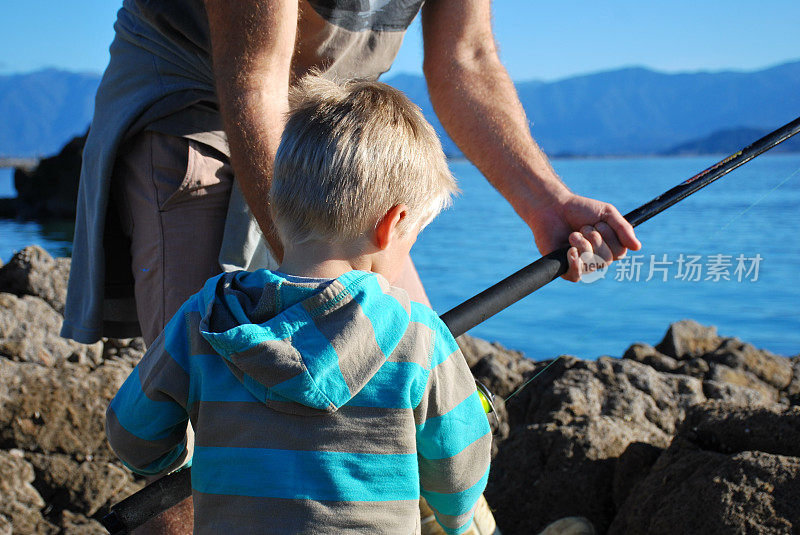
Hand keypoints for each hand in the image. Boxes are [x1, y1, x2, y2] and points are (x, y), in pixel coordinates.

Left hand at [526, 192, 641, 281]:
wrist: (552, 207)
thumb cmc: (580, 209)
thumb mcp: (607, 213)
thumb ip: (623, 228)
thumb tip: (637, 247)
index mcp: (609, 246)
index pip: (620, 253)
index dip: (610, 237)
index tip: (599, 223)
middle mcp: (596, 258)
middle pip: (606, 260)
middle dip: (595, 240)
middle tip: (584, 227)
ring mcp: (580, 264)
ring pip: (591, 265)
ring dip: (583, 245)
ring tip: (573, 234)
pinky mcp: (564, 268)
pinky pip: (576, 276)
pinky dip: (575, 263)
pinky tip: (570, 250)